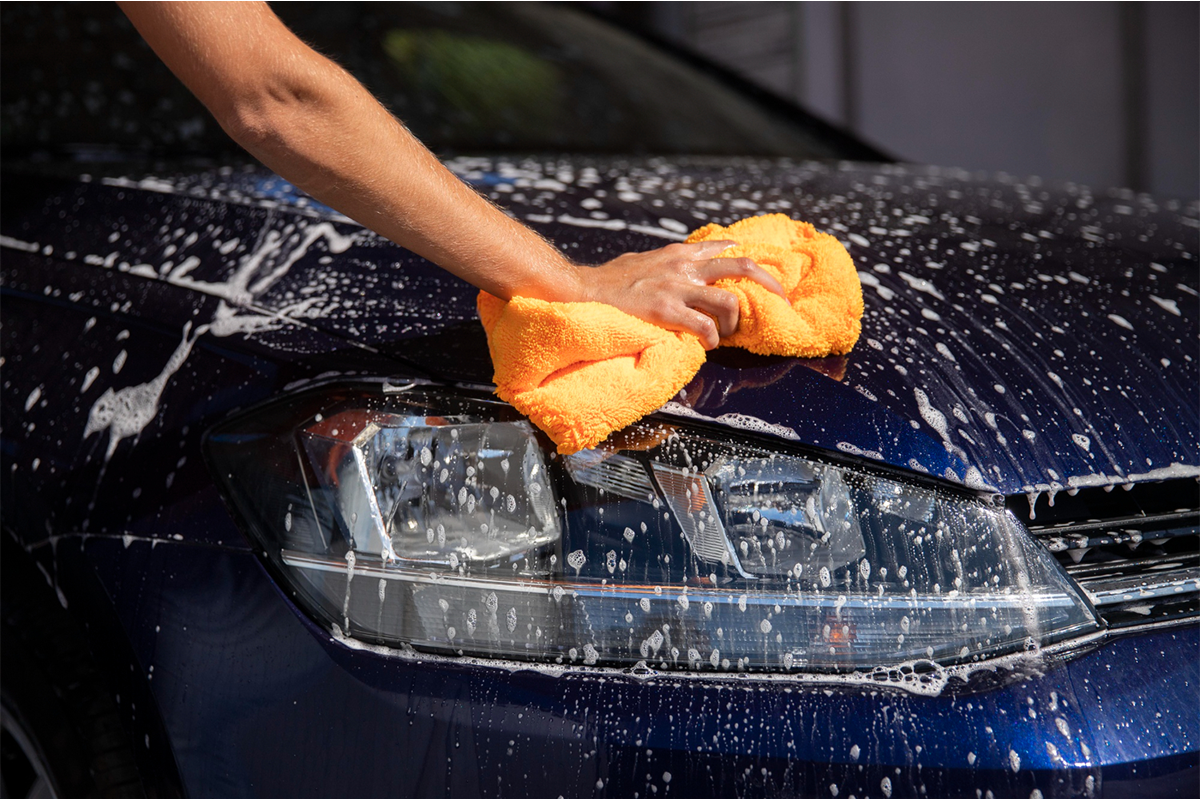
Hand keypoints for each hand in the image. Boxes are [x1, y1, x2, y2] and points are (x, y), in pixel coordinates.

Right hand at [579, 240, 786, 349]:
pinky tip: (706, 346)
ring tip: (724, 336)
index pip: (724, 249)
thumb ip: (663, 264)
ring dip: (733, 324)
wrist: (581, 290)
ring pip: (728, 302)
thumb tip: (673, 268)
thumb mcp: (641, 262)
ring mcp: (676, 288)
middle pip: (742, 268)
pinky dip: (712, 340)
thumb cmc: (608, 282)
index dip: (748, 262)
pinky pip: (705, 327)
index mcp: (678, 255)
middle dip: (769, 284)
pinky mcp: (666, 310)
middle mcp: (683, 267)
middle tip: (780, 301)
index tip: (761, 277)